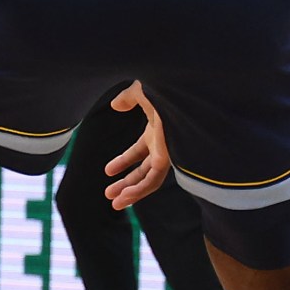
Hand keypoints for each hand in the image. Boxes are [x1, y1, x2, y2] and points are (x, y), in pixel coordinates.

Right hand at [102, 81, 170, 209]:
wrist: (181, 88)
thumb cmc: (165, 85)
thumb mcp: (141, 91)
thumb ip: (127, 98)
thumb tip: (115, 104)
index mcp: (157, 129)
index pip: (139, 151)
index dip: (123, 161)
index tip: (107, 171)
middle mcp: (163, 144)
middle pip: (144, 169)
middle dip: (126, 183)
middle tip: (109, 194)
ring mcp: (167, 151)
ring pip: (150, 180)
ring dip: (132, 193)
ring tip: (114, 204)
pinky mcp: (169, 158)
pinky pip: (154, 180)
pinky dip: (140, 190)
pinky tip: (126, 197)